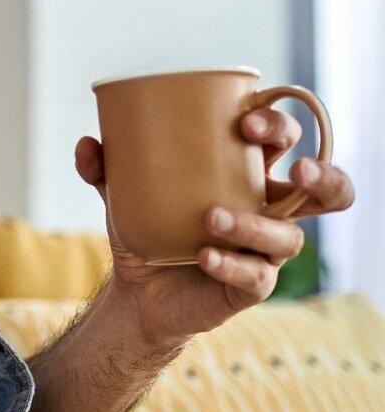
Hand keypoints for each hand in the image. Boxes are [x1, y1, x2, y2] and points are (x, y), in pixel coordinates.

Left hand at [74, 108, 355, 346]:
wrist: (136, 290)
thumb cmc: (146, 226)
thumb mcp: (120, 193)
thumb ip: (103, 167)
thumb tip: (88, 144)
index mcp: (246, 174)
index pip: (281, 140)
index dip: (277, 126)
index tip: (245, 121)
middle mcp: (267, 209)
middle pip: (322, 189)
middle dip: (321, 176)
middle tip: (294, 169)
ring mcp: (264, 249)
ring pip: (289, 236)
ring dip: (255, 224)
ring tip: (211, 217)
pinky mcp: (252, 285)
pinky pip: (256, 276)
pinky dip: (231, 264)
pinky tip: (204, 256)